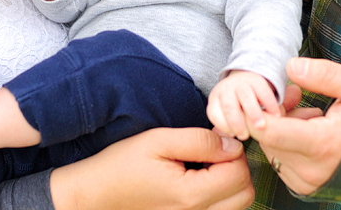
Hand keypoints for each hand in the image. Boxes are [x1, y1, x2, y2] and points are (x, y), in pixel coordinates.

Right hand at [50, 127, 253, 209]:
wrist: (96, 194)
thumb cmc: (122, 166)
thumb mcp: (159, 141)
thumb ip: (199, 141)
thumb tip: (232, 143)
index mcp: (190, 196)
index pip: (239, 174)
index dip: (233, 150)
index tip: (214, 138)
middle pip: (244, 193)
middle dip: (236, 167)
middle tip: (213, 150)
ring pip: (236, 204)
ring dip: (229, 182)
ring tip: (204, 165)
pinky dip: (219, 194)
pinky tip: (198, 180)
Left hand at [207, 71, 279, 139]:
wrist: (243, 82)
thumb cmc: (235, 106)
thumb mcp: (225, 114)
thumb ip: (228, 127)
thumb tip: (230, 147)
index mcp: (215, 100)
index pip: (214, 113)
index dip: (223, 125)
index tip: (233, 135)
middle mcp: (226, 89)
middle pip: (229, 106)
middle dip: (237, 122)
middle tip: (245, 136)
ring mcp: (241, 84)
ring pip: (246, 97)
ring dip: (254, 114)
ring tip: (261, 127)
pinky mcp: (257, 80)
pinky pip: (264, 92)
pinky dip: (270, 105)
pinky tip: (276, 117)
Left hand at [249, 57, 340, 195]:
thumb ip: (325, 75)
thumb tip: (292, 66)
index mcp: (322, 144)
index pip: (270, 132)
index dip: (259, 112)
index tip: (265, 97)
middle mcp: (312, 170)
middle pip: (267, 137)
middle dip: (275, 113)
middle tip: (296, 95)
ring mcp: (308, 182)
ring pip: (272, 149)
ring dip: (282, 129)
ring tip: (311, 115)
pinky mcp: (306, 187)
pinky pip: (281, 161)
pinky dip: (287, 144)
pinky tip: (310, 133)